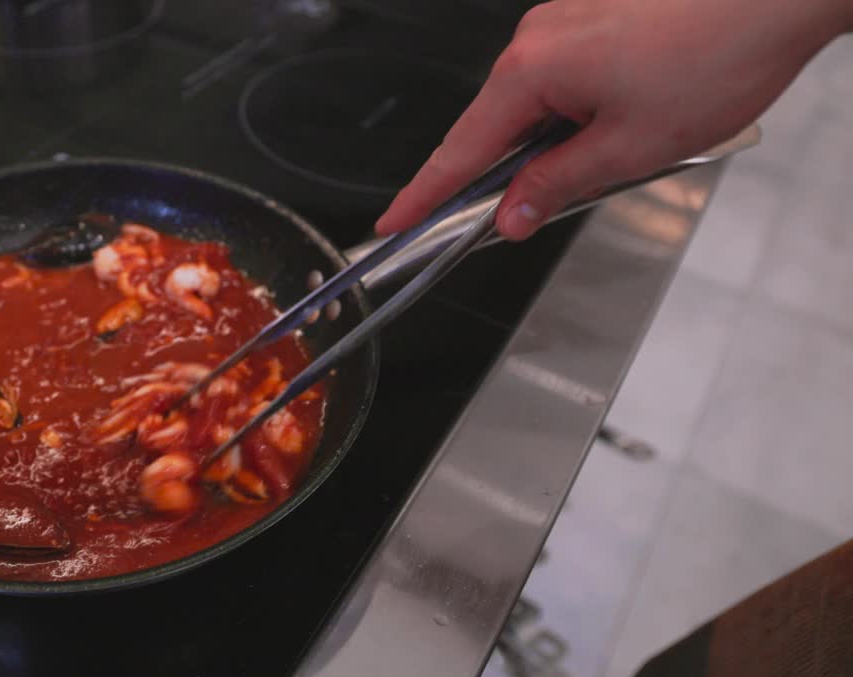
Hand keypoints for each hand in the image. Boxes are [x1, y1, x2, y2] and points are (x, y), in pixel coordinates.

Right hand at [376, 0, 852, 239]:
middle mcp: (535, 39)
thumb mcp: (629, 148)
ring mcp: (564, 22)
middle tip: (522, 219)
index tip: (392, 224)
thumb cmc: (715, 56)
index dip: (424, 195)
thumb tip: (511, 216)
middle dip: (507, 176)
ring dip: (557, 144)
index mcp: (531, 71)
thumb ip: (557, 185)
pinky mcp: (592, 17)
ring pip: (535, 106)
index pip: (460, 150)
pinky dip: (578, 114)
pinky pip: (563, 80)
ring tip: (620, 156)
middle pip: (495, 128)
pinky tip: (625, 127)